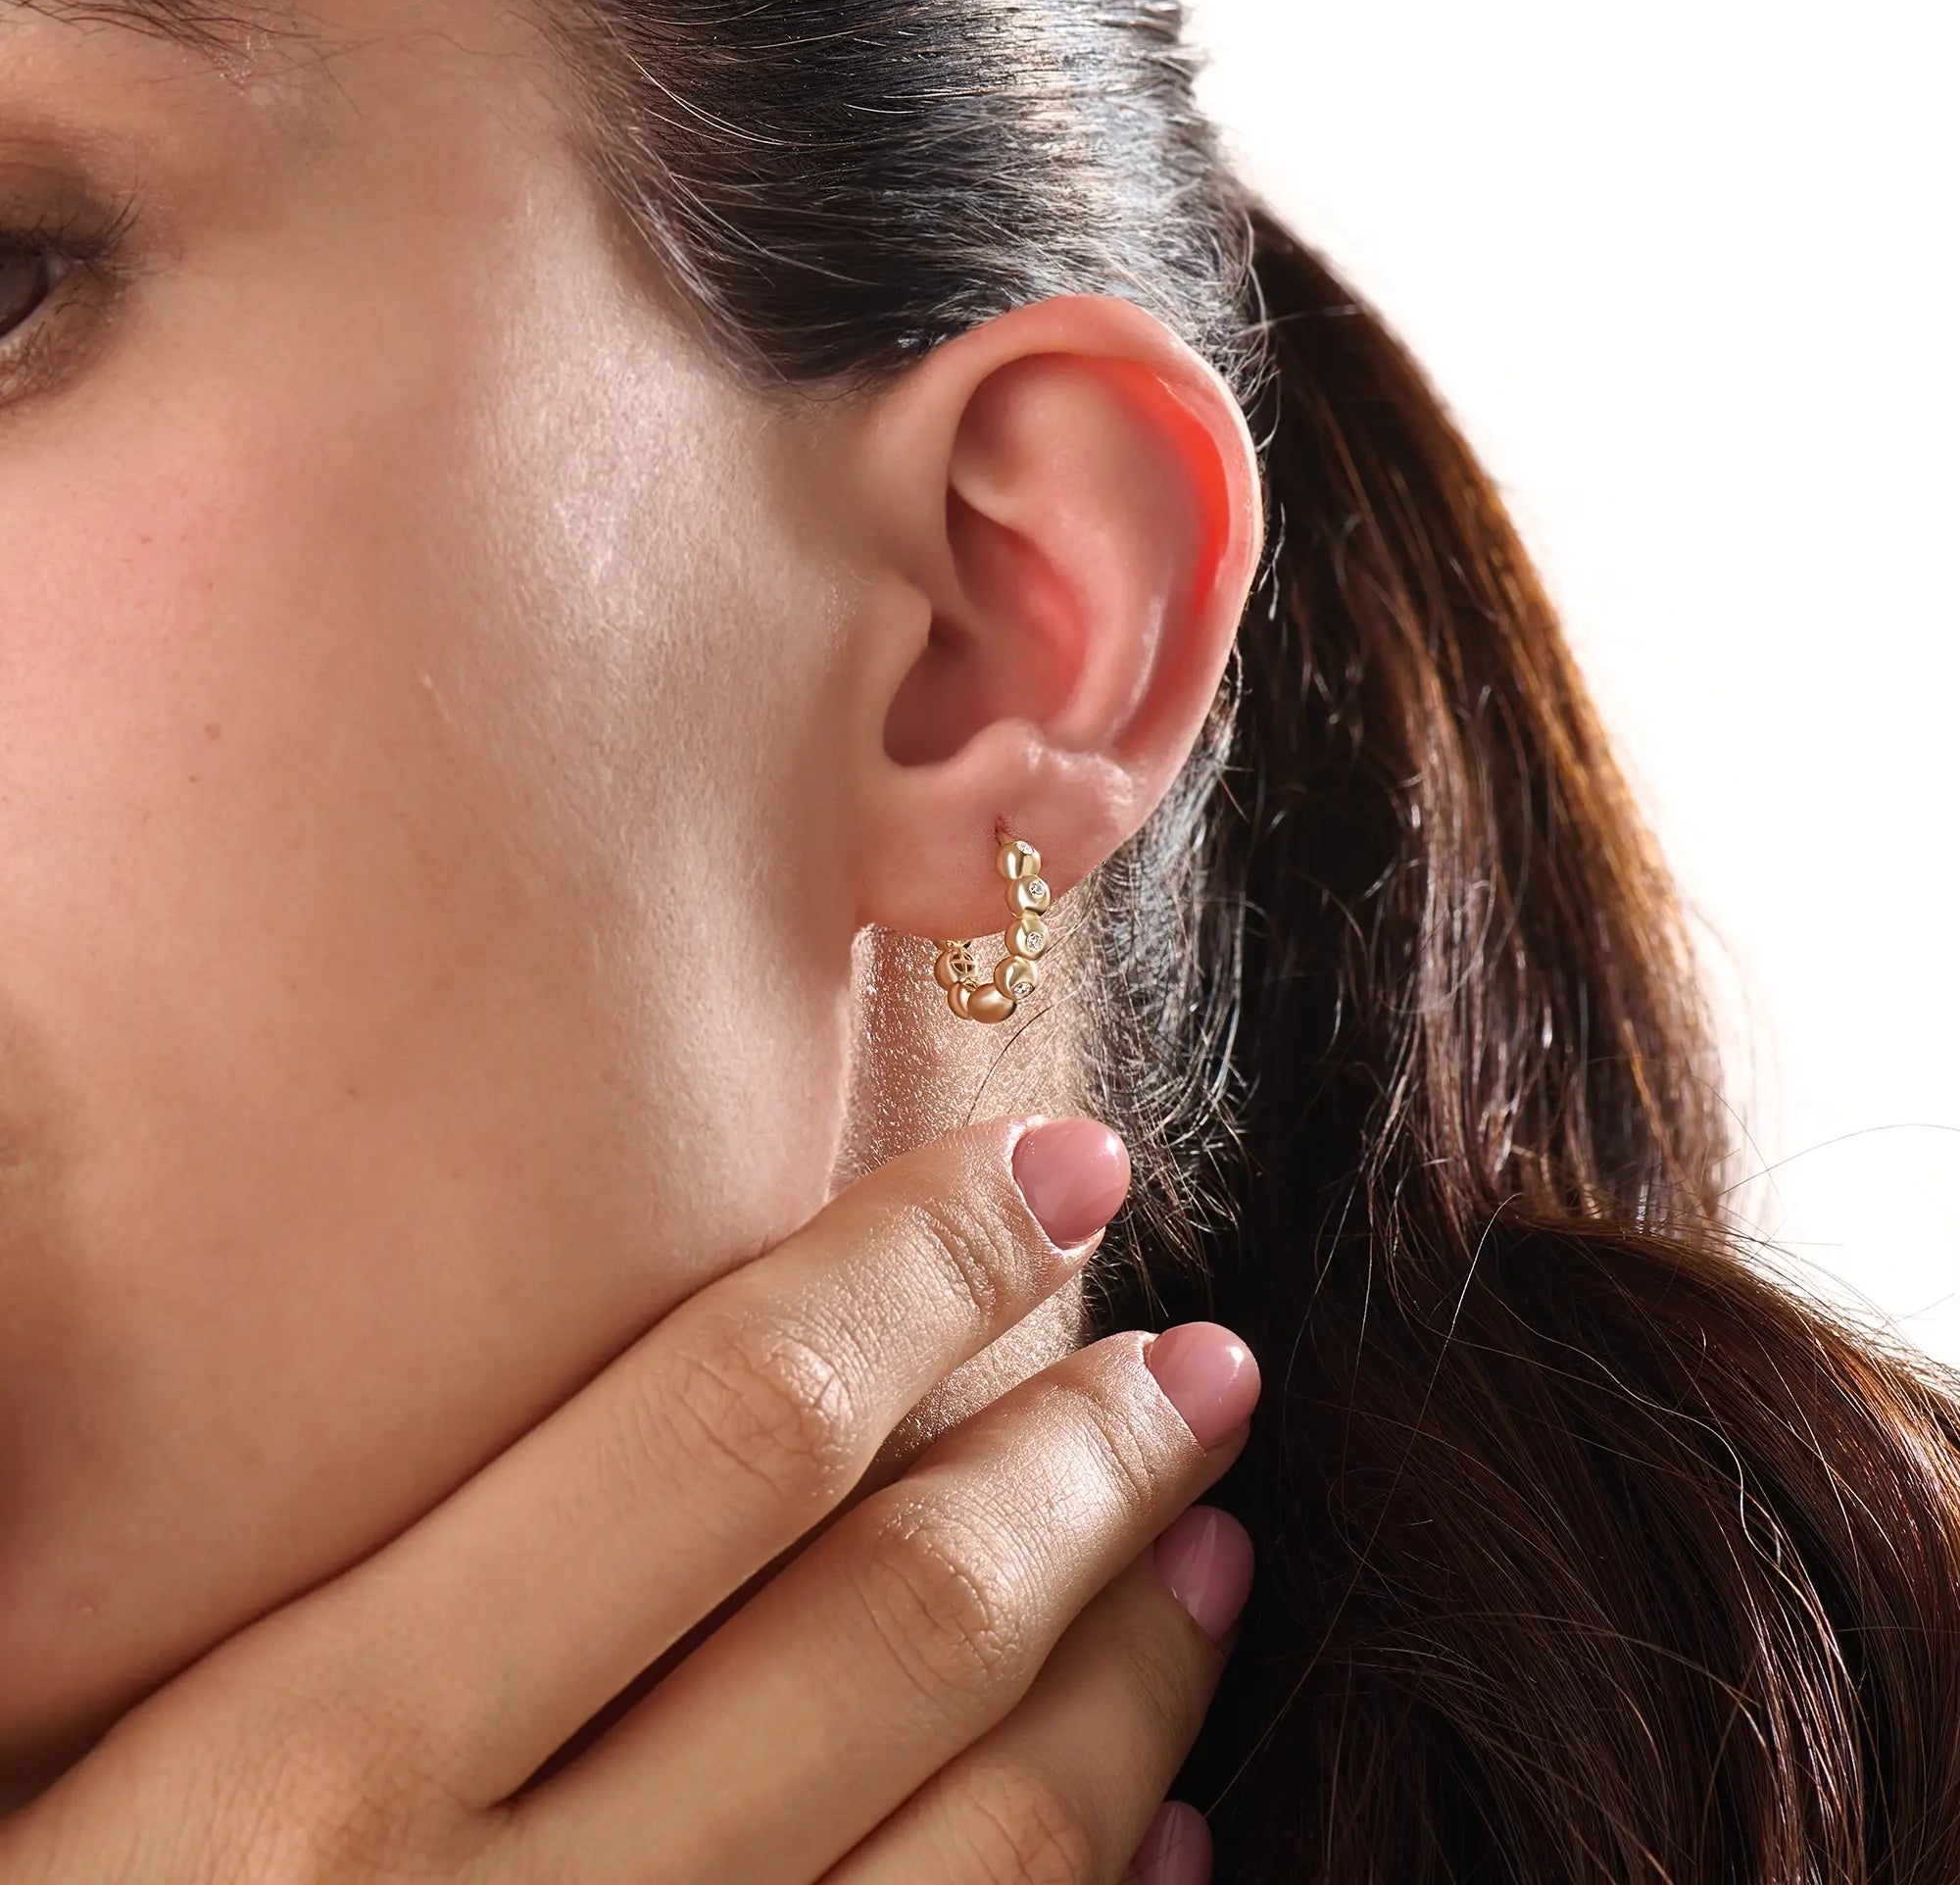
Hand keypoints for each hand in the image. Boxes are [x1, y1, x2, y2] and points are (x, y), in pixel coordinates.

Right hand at [0, 1114, 1257, 1883]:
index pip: (725, 1423)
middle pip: (903, 1619)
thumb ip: (273, 1517)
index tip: (1063, 1164)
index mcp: (310, 1767)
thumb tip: (399, 1230)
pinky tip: (1169, 1826)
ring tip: (1217, 1536)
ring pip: (993, 1836)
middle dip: (1090, 1458)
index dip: (928, 1263)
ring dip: (1138, 1663)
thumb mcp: (106, 1745)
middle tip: (1202, 1357)